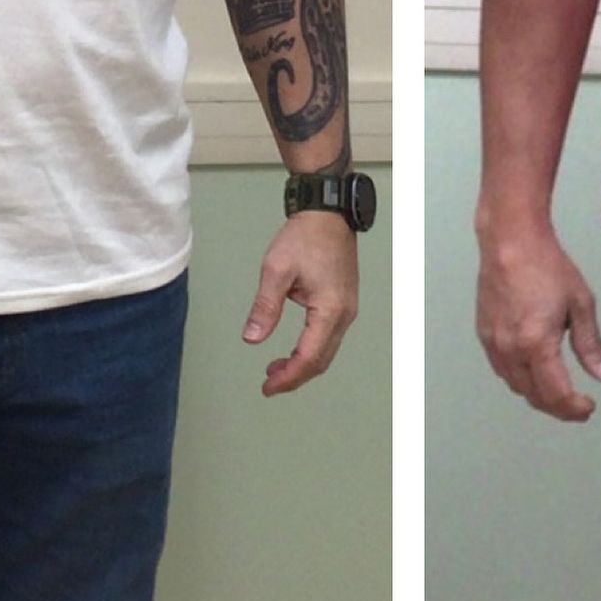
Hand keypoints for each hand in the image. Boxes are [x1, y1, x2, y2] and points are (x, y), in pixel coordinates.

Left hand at [243, 212, 357, 396]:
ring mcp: (348, 309)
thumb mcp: (277, 270)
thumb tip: (253, 338)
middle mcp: (344, 314)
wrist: (329, 214)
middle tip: (269, 383)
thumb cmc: (306, 236)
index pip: (308, 357)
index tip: (267, 386)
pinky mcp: (345, 303)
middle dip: (295, 377)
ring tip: (276, 369)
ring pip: (327, 351)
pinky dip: (312, 350)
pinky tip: (294, 349)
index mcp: (330, 309)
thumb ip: (265, 307)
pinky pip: (330, 337)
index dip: (288, 377)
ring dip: (303, 365)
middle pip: (321, 360)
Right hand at [476, 217, 600, 421]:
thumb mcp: (580, 303)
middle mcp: (510, 349)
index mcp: (536, 344)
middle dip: (558, 408)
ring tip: (559, 391)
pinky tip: (534, 371)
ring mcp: (493, 343)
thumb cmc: (547, 266)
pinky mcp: (484, 334)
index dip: (574, 409)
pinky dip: (520, 379)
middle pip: (534, 397)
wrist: (511, 241)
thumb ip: (590, 344)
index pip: (556, 394)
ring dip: (538, 395)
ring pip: (516, 386)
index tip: (589, 408)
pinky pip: (502, 369)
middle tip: (578, 407)